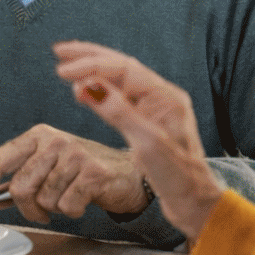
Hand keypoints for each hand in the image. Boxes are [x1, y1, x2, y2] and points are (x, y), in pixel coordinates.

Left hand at [0, 124, 146, 222]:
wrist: (128, 174)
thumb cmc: (82, 172)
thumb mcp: (48, 168)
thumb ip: (17, 182)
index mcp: (37, 136)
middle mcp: (53, 140)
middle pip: (21, 187)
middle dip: (28, 208)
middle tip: (42, 211)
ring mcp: (74, 154)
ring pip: (44, 200)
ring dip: (54, 210)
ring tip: (69, 198)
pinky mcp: (93, 172)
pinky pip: (67, 206)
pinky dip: (72, 212)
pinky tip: (83, 200)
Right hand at [53, 40, 223, 240]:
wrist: (195, 202)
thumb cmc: (179, 177)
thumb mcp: (147, 144)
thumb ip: (118, 112)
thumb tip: (88, 85)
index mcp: (166, 97)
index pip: (123, 70)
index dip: (91, 66)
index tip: (63, 71)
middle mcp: (162, 97)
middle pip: (121, 66)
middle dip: (89, 56)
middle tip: (59, 52)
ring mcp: (156, 108)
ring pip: (120, 78)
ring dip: (93, 68)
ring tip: (67, 63)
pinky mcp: (148, 121)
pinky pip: (121, 94)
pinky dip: (100, 87)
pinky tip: (86, 87)